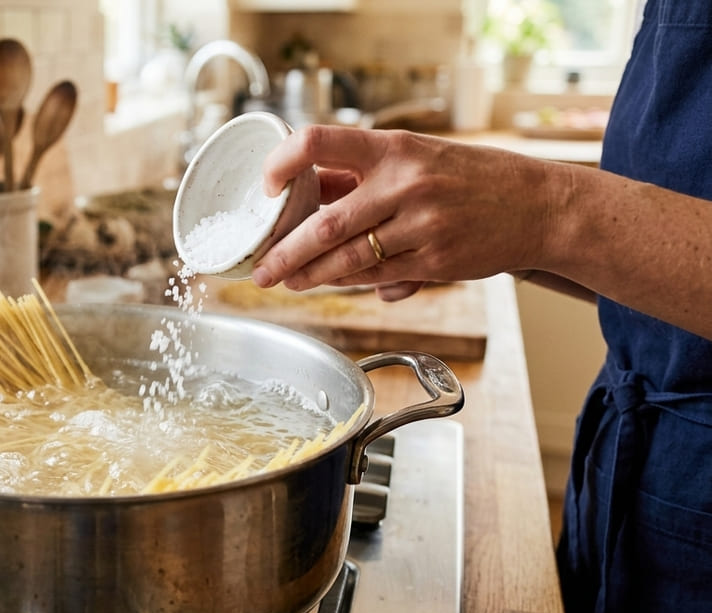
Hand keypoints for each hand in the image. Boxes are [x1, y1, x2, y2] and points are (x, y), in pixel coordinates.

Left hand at [251, 126, 553, 291]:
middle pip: (325, 223)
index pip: (319, 143)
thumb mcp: (417, 158)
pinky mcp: (436, 260)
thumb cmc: (469, 178)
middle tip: (260, 268)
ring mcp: (422, 224)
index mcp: (394, 147)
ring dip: (308, 273)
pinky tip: (327, 282)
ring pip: (347, 258)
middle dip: (284, 251)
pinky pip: (377, 276)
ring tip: (285, 280)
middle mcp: (405, 183)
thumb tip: (305, 193)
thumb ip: (362, 176)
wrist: (539, 205)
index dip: (282, 164)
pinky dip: (347, 281)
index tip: (266, 186)